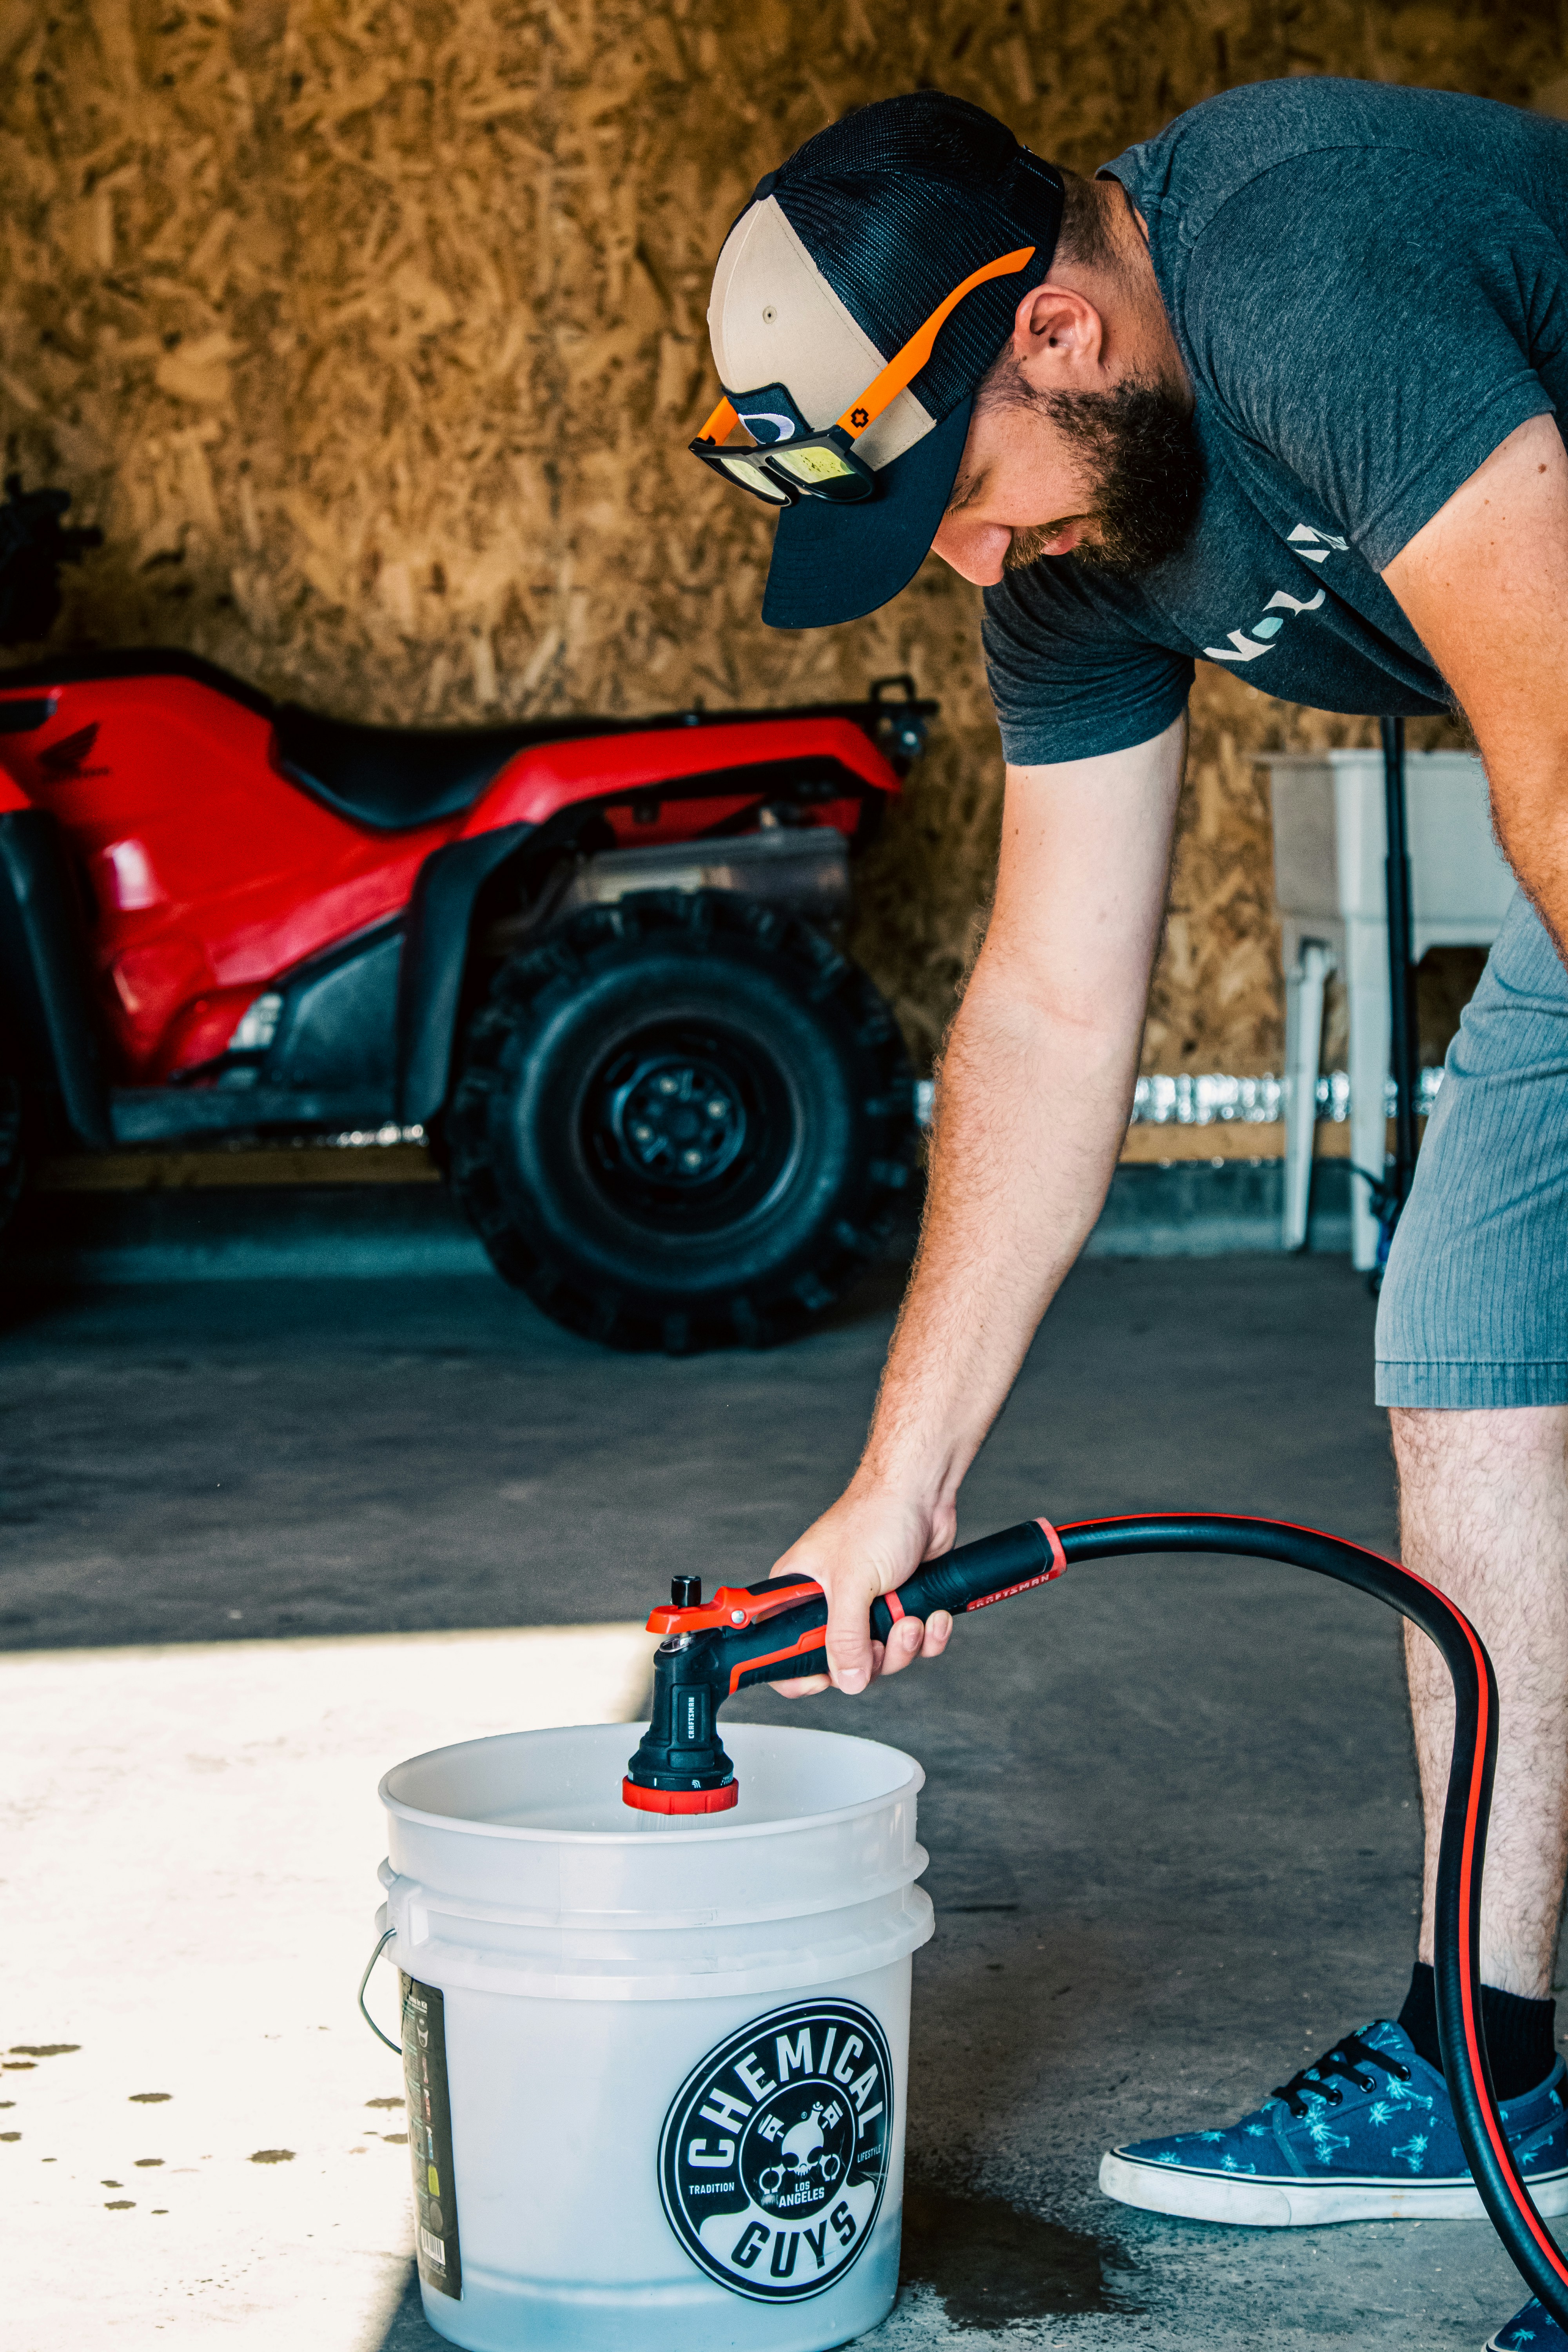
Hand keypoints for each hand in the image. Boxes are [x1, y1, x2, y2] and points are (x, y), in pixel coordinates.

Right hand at [766, 1479, 954, 1697]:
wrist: (923, 1492)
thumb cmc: (876, 1515)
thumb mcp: (852, 1583)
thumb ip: (844, 1637)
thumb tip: (848, 1679)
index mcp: (797, 1594)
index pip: (781, 1649)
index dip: (798, 1672)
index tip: (821, 1681)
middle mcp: (828, 1604)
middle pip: (841, 1663)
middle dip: (873, 1658)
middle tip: (883, 1638)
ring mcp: (865, 1607)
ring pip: (881, 1657)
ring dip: (905, 1645)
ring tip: (912, 1618)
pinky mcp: (898, 1605)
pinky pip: (912, 1643)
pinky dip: (927, 1635)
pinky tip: (932, 1616)